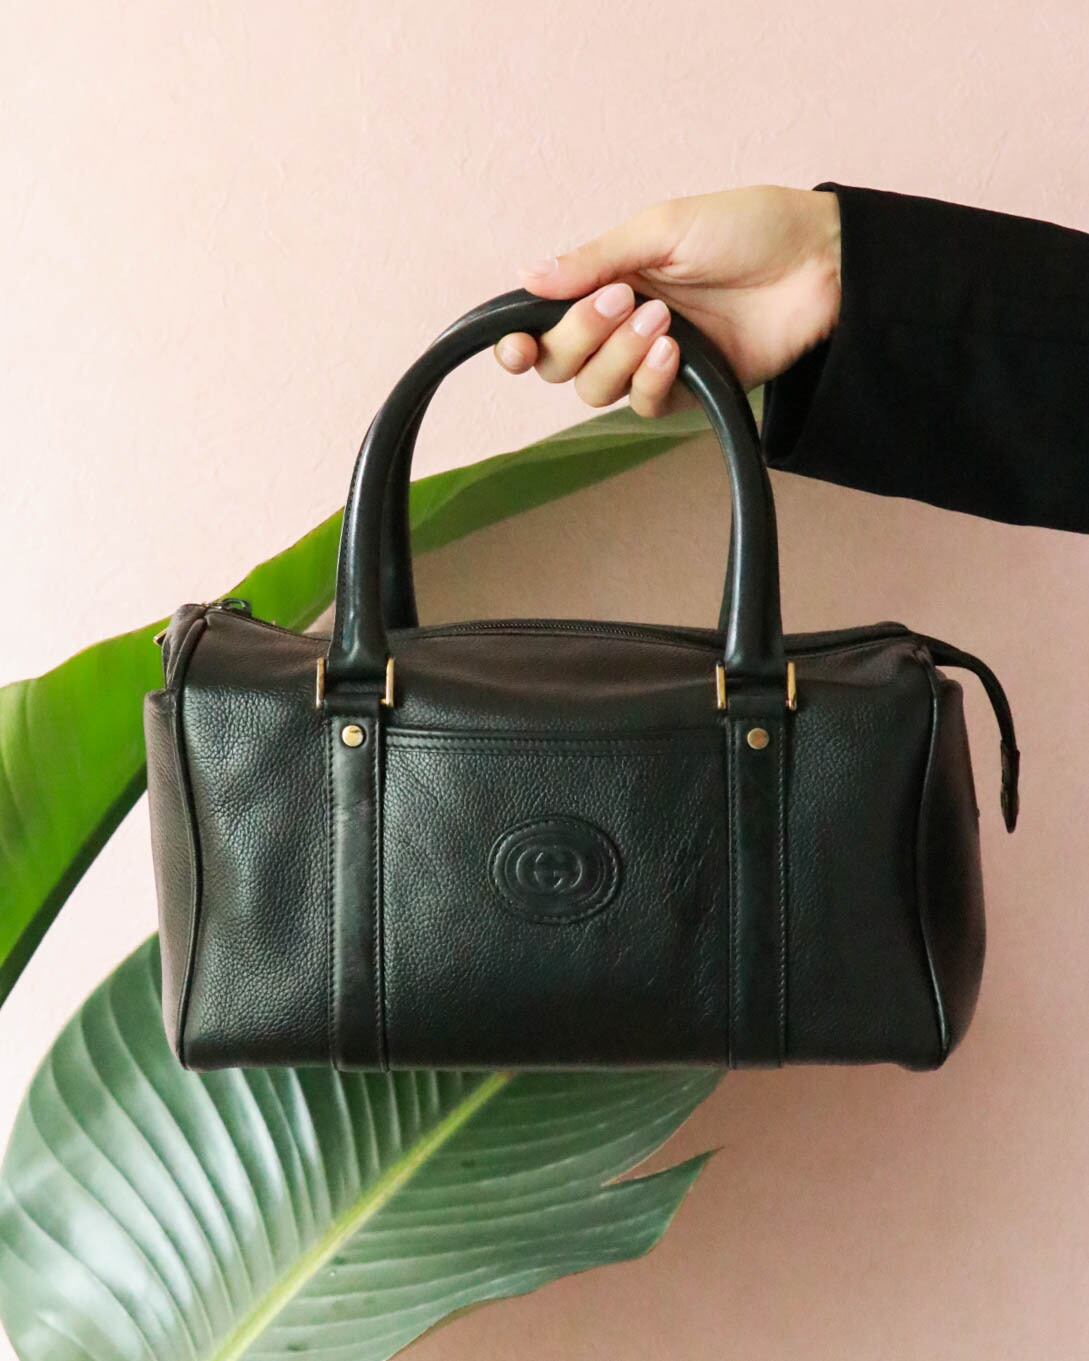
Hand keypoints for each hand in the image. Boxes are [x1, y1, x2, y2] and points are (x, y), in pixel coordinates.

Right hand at [495, 186, 840, 415]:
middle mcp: (619, 326)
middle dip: (579, 337)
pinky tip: (676, 349)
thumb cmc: (746, 228)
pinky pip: (645, 405)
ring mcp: (652, 361)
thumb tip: (528, 277)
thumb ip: (594, 259)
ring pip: (596, 391)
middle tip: (624, 300)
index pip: (542, 326)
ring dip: (619, 357)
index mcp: (604, 282)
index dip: (518, 344)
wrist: (818, 261)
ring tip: (663, 320)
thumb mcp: (662, 228)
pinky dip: (650, 380)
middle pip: (559, 364)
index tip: (515, 346)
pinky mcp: (689, 389)